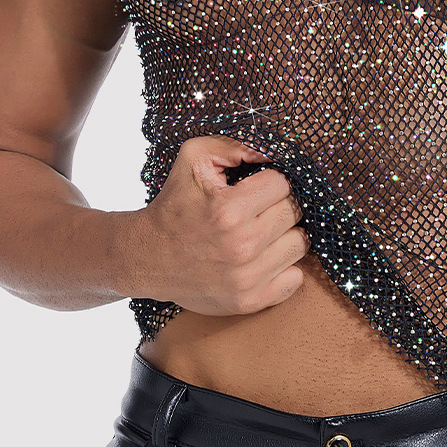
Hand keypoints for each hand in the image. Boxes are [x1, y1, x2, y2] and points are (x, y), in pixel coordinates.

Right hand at [123, 135, 307, 315]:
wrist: (146, 258)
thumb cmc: (173, 205)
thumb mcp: (192, 160)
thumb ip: (234, 145)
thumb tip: (274, 150)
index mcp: (228, 209)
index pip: (282, 184)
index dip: (271, 181)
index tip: (256, 187)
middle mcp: (240, 245)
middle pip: (294, 213)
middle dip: (279, 206)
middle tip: (257, 209)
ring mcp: (247, 277)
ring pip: (299, 244)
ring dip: (285, 235)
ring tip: (260, 233)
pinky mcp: (249, 301)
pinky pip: (295, 279)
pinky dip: (285, 268)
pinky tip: (263, 258)